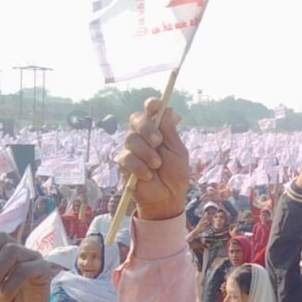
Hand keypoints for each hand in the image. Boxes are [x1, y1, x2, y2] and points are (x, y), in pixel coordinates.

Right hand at [117, 98, 189, 220]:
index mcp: (158, 129)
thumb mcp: (178, 151)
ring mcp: (131, 148)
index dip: (151, 105)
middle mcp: (142, 136)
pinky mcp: (123, 163)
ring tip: (157, 165)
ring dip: (146, 153)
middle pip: (137, 119)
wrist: (168, 197)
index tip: (155, 105)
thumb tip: (168, 110)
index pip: (151, 111)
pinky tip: (148, 175)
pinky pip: (126, 158)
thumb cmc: (175, 174)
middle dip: (147, 128)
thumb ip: (171, 132)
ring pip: (131, 139)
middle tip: (158, 142)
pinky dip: (139, 167)